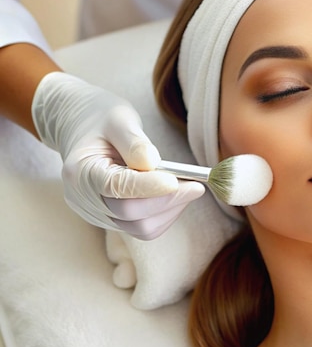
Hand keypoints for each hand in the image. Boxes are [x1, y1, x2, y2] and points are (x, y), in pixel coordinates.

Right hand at [32, 72, 204, 238]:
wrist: (82, 128)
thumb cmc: (101, 119)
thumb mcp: (118, 118)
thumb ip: (134, 141)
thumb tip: (153, 164)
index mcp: (80, 171)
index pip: (116, 187)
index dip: (148, 187)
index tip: (176, 180)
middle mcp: (84, 198)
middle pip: (129, 212)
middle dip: (167, 200)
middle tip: (197, 185)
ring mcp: (97, 213)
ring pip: (140, 226)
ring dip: (170, 210)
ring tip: (189, 187)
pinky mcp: (111, 219)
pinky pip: (142, 227)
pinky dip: (165, 214)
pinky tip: (176, 195)